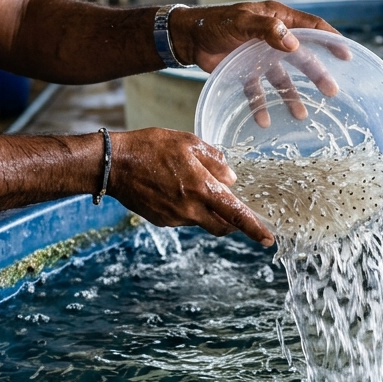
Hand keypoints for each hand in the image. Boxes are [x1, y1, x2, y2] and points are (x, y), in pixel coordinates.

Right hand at [108, 128, 273, 245]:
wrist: (114, 164)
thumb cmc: (151, 147)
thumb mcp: (188, 142)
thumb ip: (214, 160)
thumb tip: (230, 178)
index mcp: (201, 188)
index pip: (236, 214)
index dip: (255, 228)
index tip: (268, 239)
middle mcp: (190, 209)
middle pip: (222, 226)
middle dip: (232, 222)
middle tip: (233, 207)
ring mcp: (175, 218)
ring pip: (202, 221)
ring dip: (207, 210)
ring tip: (192, 184)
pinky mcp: (162, 220)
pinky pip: (184, 218)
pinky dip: (189, 208)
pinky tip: (175, 189)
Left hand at [169, 1, 351, 127]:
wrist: (187, 37)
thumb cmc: (215, 22)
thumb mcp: (242, 22)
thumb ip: (268, 30)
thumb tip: (294, 44)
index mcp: (277, 19)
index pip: (311, 28)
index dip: (330, 40)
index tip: (346, 54)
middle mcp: (273, 38)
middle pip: (302, 57)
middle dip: (317, 74)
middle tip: (332, 91)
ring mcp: (260, 57)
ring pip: (282, 79)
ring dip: (292, 96)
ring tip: (302, 114)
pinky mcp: (244, 72)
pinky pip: (257, 91)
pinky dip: (261, 106)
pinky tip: (264, 120)